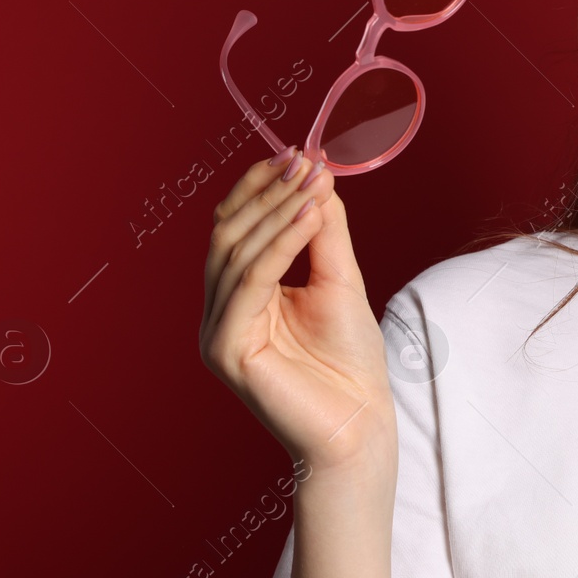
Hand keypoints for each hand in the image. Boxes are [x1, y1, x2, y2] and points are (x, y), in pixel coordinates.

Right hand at [201, 149, 397, 479]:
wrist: (360, 424)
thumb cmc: (349, 362)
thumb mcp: (338, 278)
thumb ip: (323, 230)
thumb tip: (317, 175)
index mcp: (240, 296)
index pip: (236, 227)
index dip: (261, 186)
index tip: (298, 153)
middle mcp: (220, 312)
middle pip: (229, 234)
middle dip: (269, 192)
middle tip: (306, 161)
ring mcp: (217, 332)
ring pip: (237, 253)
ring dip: (278, 211)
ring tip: (314, 183)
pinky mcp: (226, 350)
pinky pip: (251, 283)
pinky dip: (281, 245)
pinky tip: (309, 217)